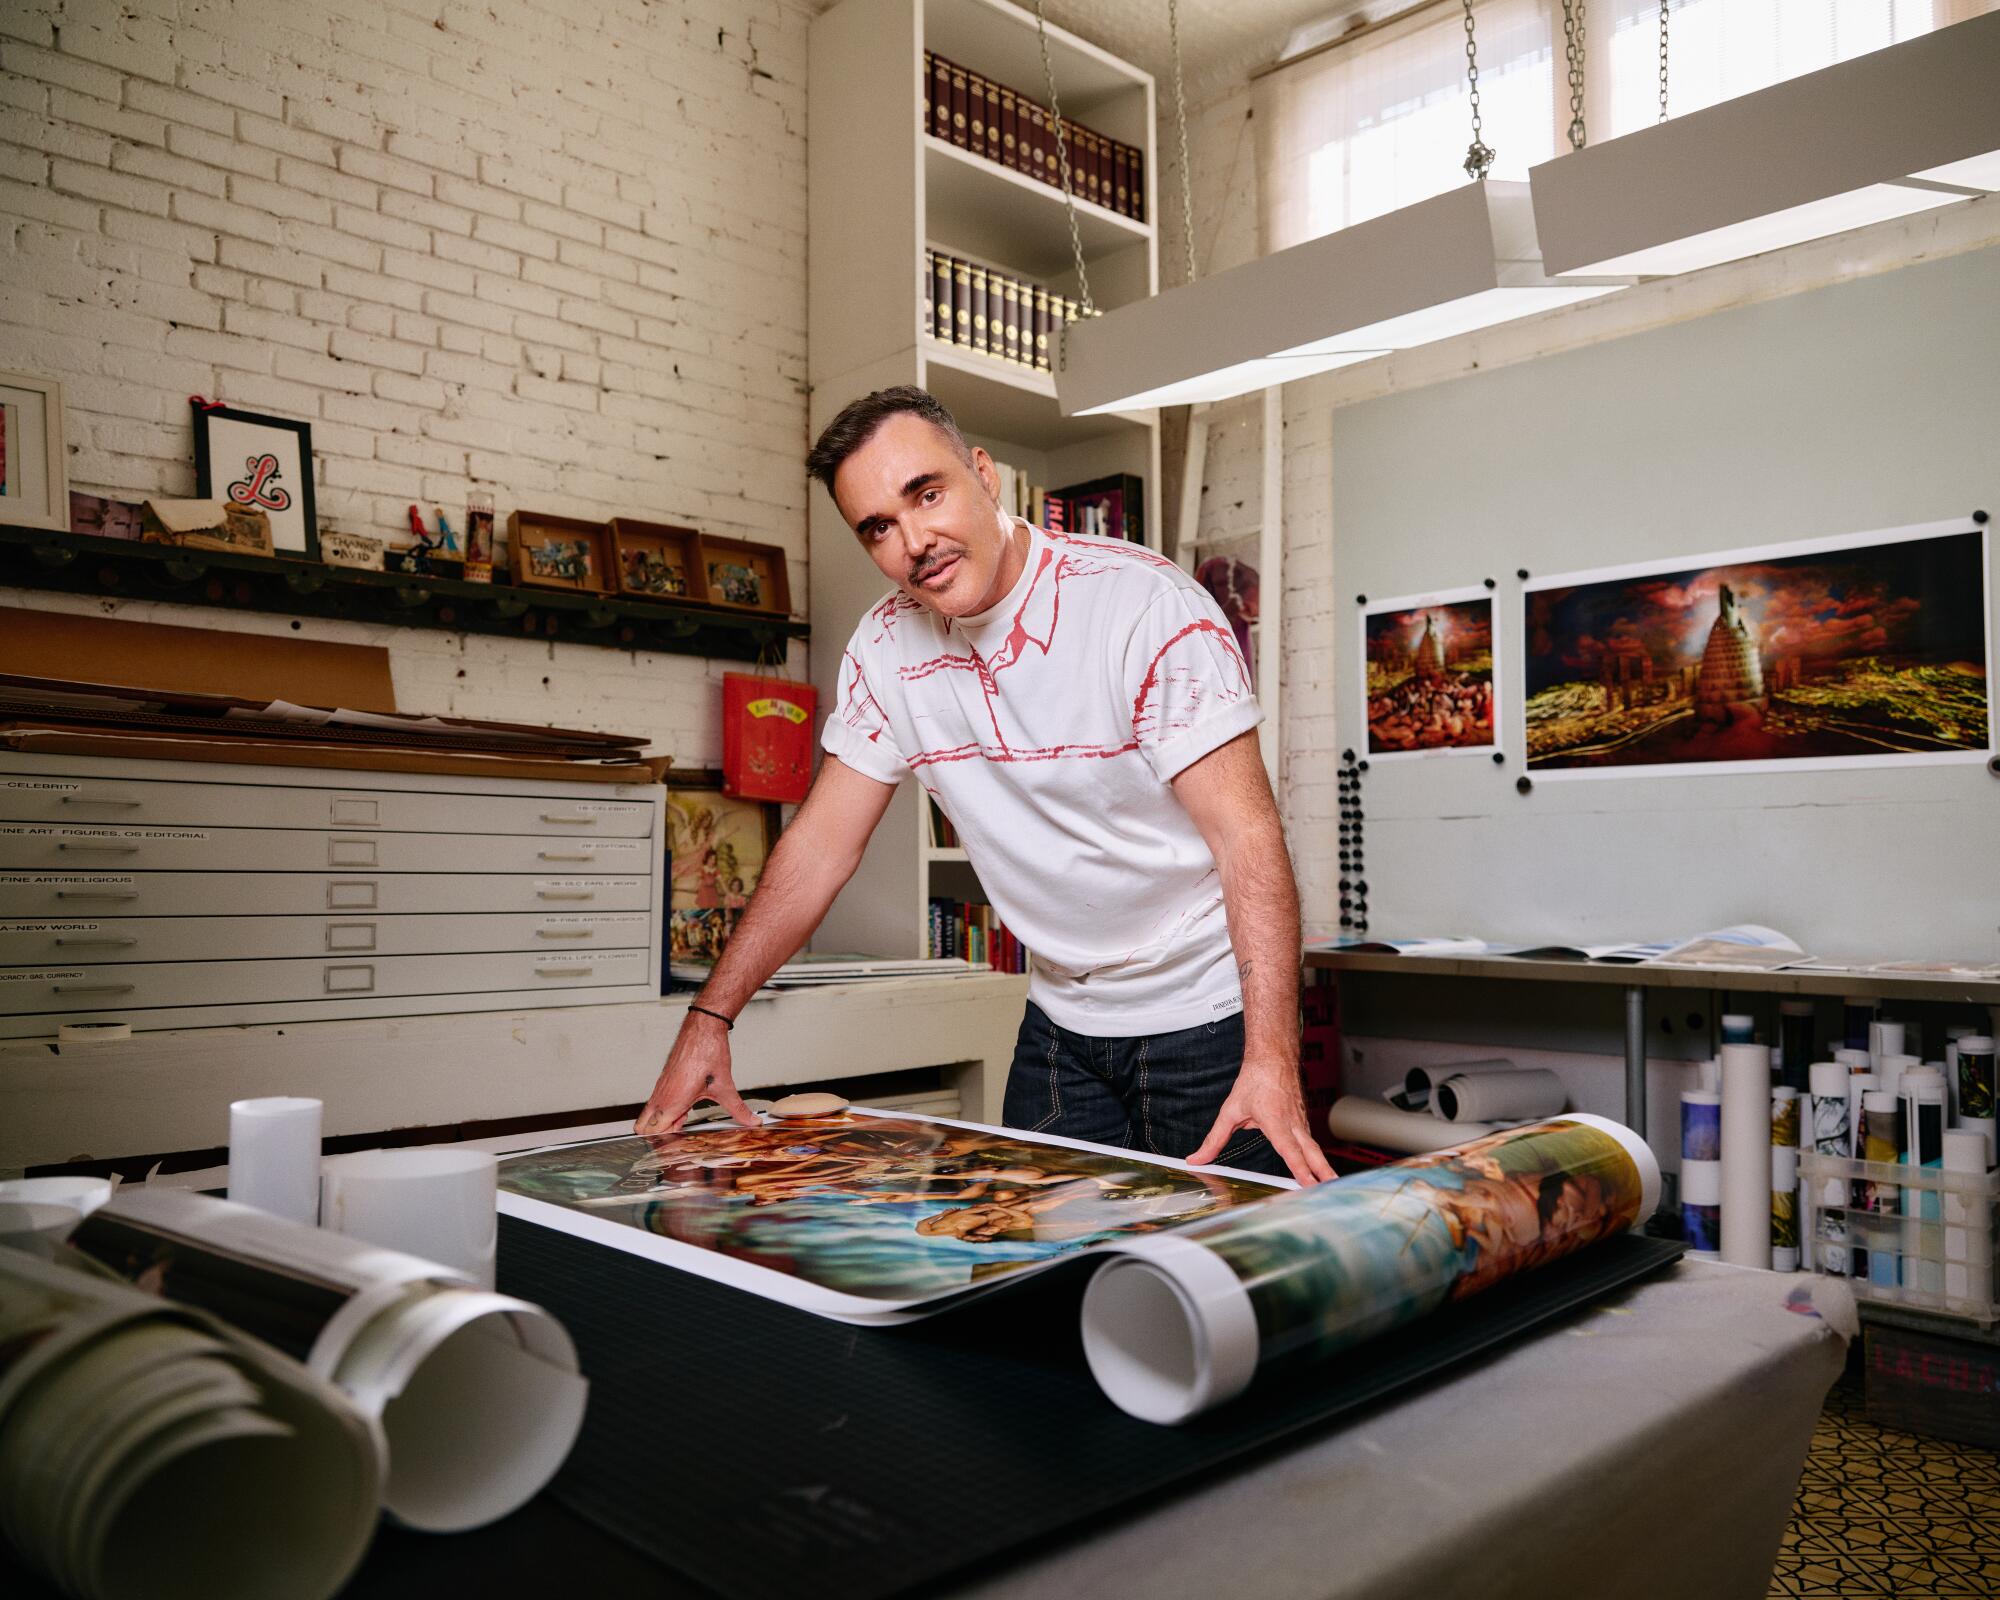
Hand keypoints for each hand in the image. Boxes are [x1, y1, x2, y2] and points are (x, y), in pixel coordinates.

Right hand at [635, 1010, 757, 1134]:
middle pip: (642, 1127)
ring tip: (684, 1122)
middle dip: (656, 1136)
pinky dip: (666, 1111)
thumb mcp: (725, 1087)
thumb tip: (752, 1121)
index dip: (663, 1143)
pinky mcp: (663, 1082)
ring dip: (663, 1123)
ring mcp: (660, 1089)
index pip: (653, 1132)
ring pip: (648, 1116)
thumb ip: (738, 1109)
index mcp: (672, 1102)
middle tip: (678, 1136)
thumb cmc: (708, 1053)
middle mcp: (661, 1096)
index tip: (678, 1146)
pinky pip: (656, 1104)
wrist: (702, 1028)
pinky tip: (685, 1109)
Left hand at [1187, 1062, 1335, 1185]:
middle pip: (1311, 1152)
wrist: (1274, 1057)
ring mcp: (1302, 1122)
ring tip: (1331, 1187)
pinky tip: (1321, 1172)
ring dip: (1324, 1168)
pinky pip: (1311, 1143)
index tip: (1309, 1184)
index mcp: (1275, 1120)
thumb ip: (1214, 1140)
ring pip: (1314, 1148)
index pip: (1289, 1149)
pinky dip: (1317, 1158)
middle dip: (1323, 1173)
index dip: (1299, 1168)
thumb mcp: (1230, 1111)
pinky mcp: (1304, 1122)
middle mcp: (1293, 1123)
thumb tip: (1197, 1159)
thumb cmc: (1254, 1081)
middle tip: (1332, 1189)